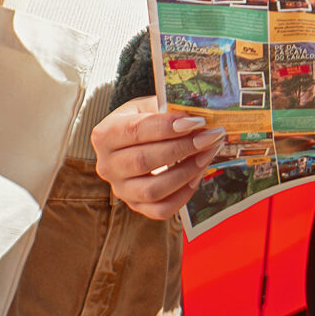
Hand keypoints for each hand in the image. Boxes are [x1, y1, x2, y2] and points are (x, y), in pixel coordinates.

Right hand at [92, 97, 225, 219]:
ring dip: (186, 171)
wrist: (136, 140)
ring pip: (153, 189)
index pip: (135, 131)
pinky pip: (161, 209)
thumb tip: (198, 117)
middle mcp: (107, 165)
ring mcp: (120, 189)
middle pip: (143, 161)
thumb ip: (169, 109)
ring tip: (207, 153)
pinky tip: (198, 174)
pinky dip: (184, 194)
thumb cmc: (144, 119)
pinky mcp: (136, 206)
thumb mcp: (150, 105)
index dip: (167, 127)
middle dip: (182, 148)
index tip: (195, 121)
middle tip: (209, 137)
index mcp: (105, 135)